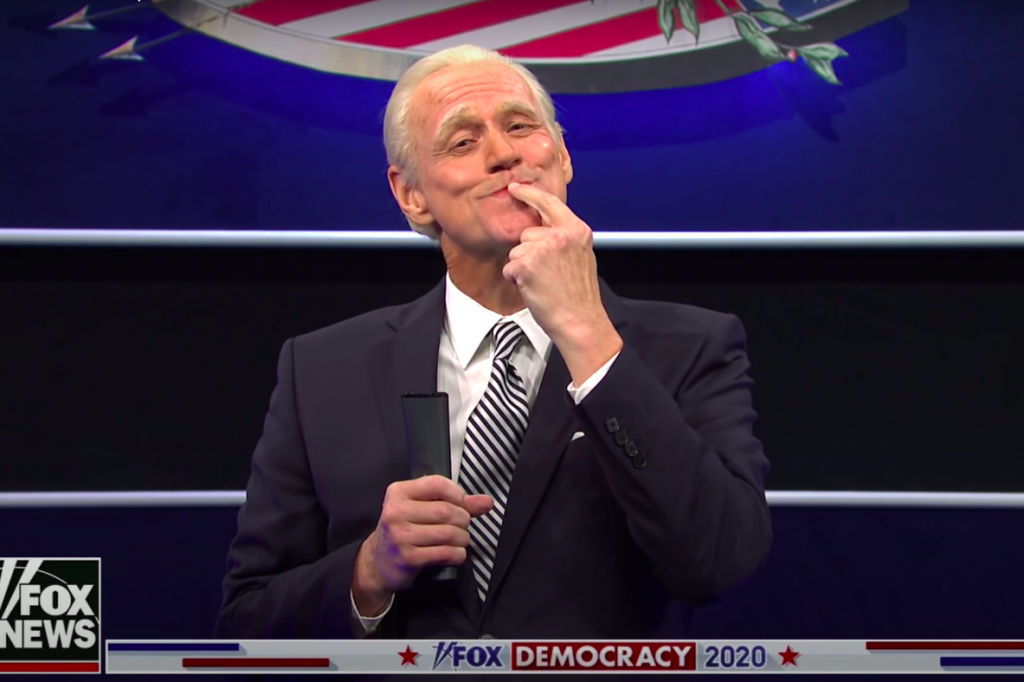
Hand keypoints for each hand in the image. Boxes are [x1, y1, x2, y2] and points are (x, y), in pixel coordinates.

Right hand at [352, 475, 492, 615]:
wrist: (378, 562)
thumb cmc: (403, 530)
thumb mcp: (421, 509)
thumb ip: (455, 502)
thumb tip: (486, 501)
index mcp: (399, 492)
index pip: (438, 484)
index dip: (457, 494)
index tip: (460, 503)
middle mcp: (396, 511)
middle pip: (447, 511)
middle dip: (463, 520)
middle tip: (462, 525)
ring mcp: (401, 535)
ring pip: (449, 533)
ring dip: (462, 538)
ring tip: (459, 539)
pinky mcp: (408, 557)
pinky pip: (446, 553)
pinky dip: (458, 554)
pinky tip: (454, 553)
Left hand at [503, 183, 622, 384]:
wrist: (580, 321)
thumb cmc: (579, 296)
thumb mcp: (581, 256)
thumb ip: (564, 238)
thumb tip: (541, 230)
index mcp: (576, 230)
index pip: (549, 203)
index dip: (529, 194)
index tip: (515, 187)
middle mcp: (560, 235)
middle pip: (527, 234)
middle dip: (529, 252)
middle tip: (548, 274)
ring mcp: (543, 248)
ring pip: (516, 251)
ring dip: (523, 267)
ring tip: (543, 283)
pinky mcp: (527, 264)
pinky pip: (510, 267)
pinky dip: (516, 280)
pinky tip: (534, 289)